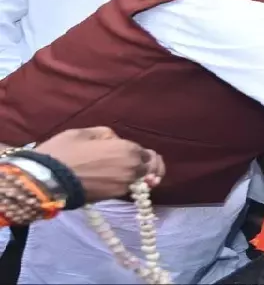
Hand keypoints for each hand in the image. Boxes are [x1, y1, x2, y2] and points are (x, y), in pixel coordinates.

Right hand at [35, 127, 164, 202]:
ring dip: (137, 179)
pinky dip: (125, 187)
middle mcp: (131, 168)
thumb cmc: (65, 151)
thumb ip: (108, 135)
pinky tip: (116, 183)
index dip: (145, 156)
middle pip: (149, 170)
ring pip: (138, 182)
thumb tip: (116, 142)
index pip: (148, 155)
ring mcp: (123, 185)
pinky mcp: (112, 198)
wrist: (47, 179)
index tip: (140, 158)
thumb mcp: (86, 132)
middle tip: (145, 172)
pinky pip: (125, 190)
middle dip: (148, 169)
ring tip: (129, 177)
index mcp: (128, 149)